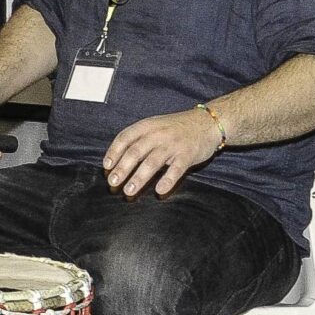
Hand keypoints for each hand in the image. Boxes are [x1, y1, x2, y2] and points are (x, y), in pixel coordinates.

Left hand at [103, 108, 225, 196]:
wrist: (207, 122)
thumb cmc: (175, 128)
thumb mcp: (154, 126)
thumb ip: (138, 140)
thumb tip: (117, 161)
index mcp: (147, 126)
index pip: (125, 138)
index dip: (114, 152)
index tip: (106, 166)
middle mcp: (158, 134)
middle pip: (135, 152)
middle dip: (122, 169)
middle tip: (112, 183)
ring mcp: (173, 144)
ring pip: (152, 162)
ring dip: (139, 178)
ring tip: (128, 191)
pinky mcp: (188, 155)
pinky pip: (176, 169)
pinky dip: (167, 180)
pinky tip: (159, 191)